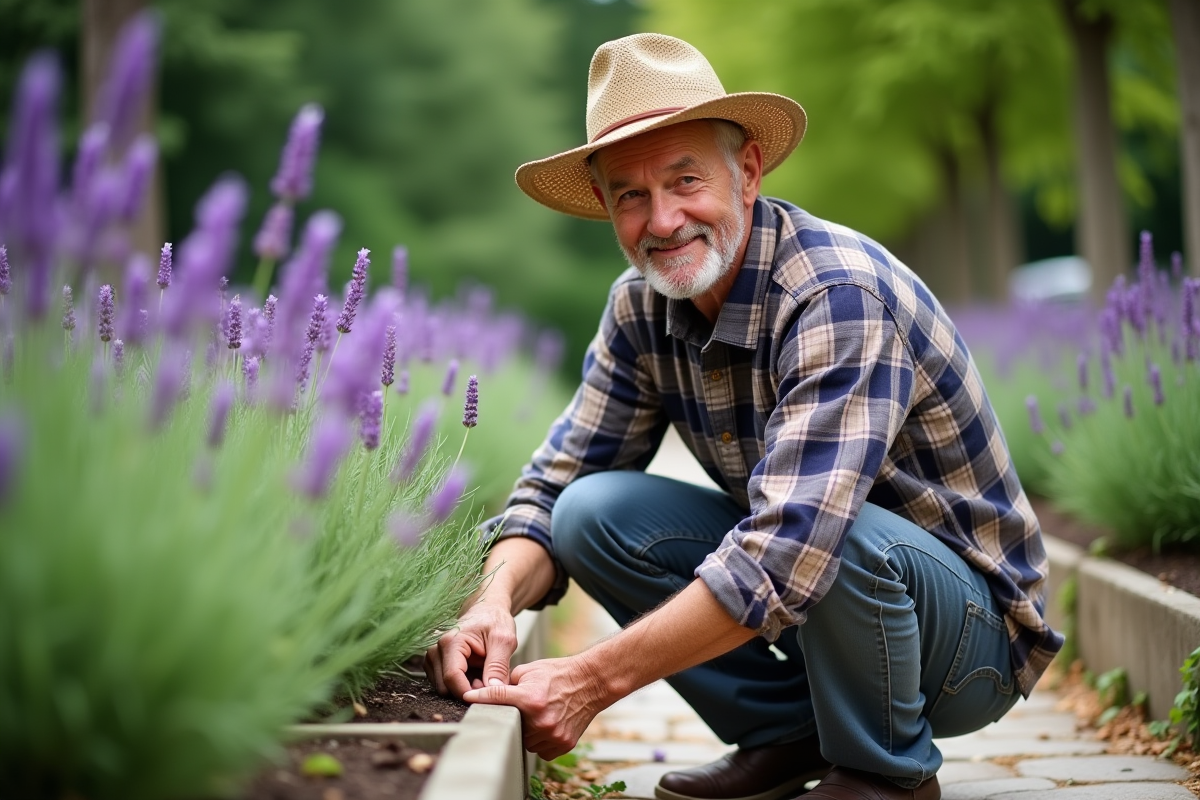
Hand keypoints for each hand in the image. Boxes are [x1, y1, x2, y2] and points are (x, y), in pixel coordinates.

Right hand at [425, 600, 516, 697]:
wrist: (487, 610)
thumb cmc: (495, 621)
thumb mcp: (504, 640)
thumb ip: (499, 665)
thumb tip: (494, 690)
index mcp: (451, 642)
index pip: (452, 678)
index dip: (469, 692)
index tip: (487, 695)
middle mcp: (436, 649)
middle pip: (445, 687)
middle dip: (467, 691)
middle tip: (487, 682)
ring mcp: (433, 657)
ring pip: (443, 688)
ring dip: (463, 689)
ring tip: (482, 676)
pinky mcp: (434, 663)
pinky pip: (443, 684)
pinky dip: (459, 685)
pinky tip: (473, 675)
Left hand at [462, 655, 610, 759]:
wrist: (591, 682)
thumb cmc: (559, 673)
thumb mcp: (530, 670)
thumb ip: (508, 684)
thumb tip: (490, 693)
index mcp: (530, 698)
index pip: (496, 698)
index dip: (479, 698)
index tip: (466, 698)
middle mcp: (540, 720)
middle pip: (510, 725)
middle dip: (513, 716)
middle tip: (523, 705)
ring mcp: (552, 734)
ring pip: (525, 741)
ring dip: (526, 730)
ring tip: (538, 713)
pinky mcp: (562, 744)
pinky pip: (540, 749)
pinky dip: (540, 739)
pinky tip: (546, 724)